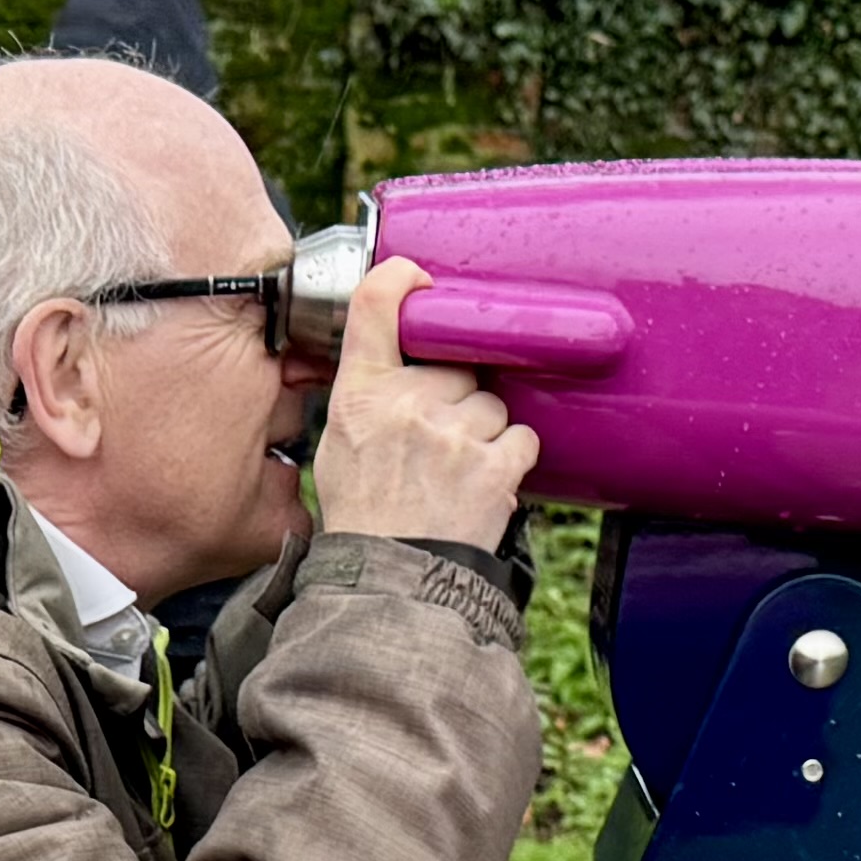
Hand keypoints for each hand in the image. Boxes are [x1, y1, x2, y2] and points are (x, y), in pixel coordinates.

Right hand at [304, 255, 537, 550]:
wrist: (388, 582)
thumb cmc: (363, 518)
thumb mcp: (339, 445)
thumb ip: (369, 397)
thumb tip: (400, 366)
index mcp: (361, 395)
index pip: (376, 304)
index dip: (404, 278)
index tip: (420, 279)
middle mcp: (407, 404)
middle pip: (457, 366)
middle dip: (457, 395)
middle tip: (439, 439)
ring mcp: (454, 433)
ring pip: (493, 404)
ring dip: (485, 432)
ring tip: (457, 472)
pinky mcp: (494, 465)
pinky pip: (522, 438)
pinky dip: (510, 460)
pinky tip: (483, 484)